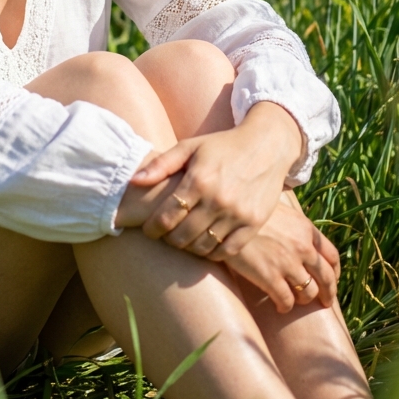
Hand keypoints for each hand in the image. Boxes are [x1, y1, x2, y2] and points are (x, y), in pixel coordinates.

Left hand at [131, 102, 303, 258]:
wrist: (266, 146)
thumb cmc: (221, 146)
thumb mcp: (189, 147)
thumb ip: (161, 165)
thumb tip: (133, 181)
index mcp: (199, 180)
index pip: (167, 217)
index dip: (153, 228)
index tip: (149, 229)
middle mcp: (218, 200)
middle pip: (182, 236)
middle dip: (168, 239)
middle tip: (165, 235)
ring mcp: (238, 214)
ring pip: (203, 247)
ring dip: (189, 248)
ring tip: (183, 239)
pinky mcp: (253, 224)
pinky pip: (227, 250)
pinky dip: (212, 253)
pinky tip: (204, 244)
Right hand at [224, 193, 339, 312]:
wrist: (224, 215)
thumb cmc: (247, 210)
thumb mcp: (277, 209)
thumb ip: (293, 226)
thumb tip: (299, 238)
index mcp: (305, 229)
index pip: (332, 255)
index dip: (334, 271)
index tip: (331, 279)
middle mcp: (302, 247)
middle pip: (326, 278)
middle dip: (327, 293)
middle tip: (324, 301)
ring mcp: (287, 264)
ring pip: (308, 292)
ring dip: (304, 299)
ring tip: (296, 300)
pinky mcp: (270, 277)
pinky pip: (287, 300)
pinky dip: (286, 306)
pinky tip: (280, 306)